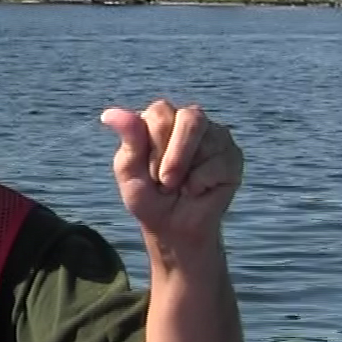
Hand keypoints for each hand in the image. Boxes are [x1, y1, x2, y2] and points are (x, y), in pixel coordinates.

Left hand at [99, 101, 241, 246]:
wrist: (173, 228)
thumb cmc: (149, 197)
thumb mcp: (130, 171)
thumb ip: (128, 140)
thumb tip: (109, 114)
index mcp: (160, 119)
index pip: (160, 113)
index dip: (154, 146)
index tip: (149, 173)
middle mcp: (189, 121)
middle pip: (191, 118)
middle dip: (174, 156)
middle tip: (165, 183)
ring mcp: (215, 136)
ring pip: (208, 139)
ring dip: (187, 172)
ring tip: (180, 187)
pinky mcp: (232, 155)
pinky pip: (221, 162)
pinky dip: (203, 183)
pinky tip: (198, 190)